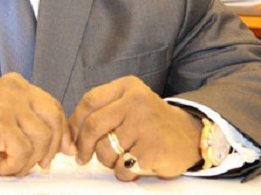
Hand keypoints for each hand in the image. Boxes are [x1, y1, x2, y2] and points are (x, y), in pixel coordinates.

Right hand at [0, 73, 71, 176]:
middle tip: (40, 165)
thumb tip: (69, 147)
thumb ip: (35, 126)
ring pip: (41, 138)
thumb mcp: (9, 121)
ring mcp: (5, 104)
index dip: (61, 133)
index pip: (53, 107)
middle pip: (53, 119)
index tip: (62, 153)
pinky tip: (2, 167)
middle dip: (51, 148)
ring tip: (13, 166)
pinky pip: (24, 150)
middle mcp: (14, 89)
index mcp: (17, 84)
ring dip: (30, 161)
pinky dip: (16, 165)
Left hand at [69, 76, 200, 180]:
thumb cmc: (151, 122)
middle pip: (93, 126)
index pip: (89, 101)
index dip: (75, 122)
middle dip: (83, 146)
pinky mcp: (152, 149)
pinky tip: (136, 164)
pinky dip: (124, 172)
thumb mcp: (129, 104)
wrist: (190, 135)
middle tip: (82, 158)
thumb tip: (69, 135)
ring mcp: (145, 125)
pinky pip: (122, 167)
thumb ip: (102, 112)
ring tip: (122, 157)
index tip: (72, 138)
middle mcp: (136, 102)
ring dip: (107, 161)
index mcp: (128, 87)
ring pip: (105, 150)